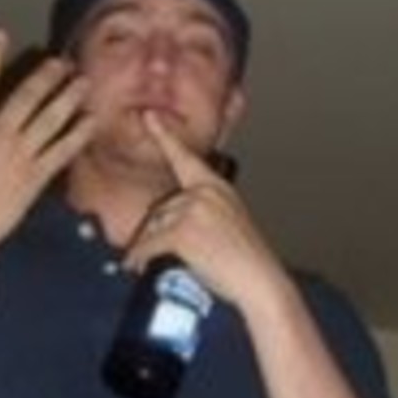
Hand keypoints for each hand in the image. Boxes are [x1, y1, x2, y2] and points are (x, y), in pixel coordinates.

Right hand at [0, 27, 93, 258]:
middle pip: (27, 96)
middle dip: (45, 75)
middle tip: (60, 61)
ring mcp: (19, 156)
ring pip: (50, 119)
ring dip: (68, 98)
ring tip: (83, 82)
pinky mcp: (34, 178)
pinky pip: (61, 151)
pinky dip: (77, 135)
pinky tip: (90, 122)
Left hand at [123, 112, 283, 308]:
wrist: (260, 282)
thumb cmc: (245, 262)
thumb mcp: (228, 225)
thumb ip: (201, 214)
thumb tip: (168, 224)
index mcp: (217, 187)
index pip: (186, 158)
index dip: (165, 136)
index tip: (149, 116)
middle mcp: (206, 192)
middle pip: (161, 209)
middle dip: (155, 234)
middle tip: (154, 256)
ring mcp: (194, 209)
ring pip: (154, 227)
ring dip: (147, 248)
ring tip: (150, 266)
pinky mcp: (183, 231)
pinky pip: (149, 244)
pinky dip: (139, 258)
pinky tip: (137, 267)